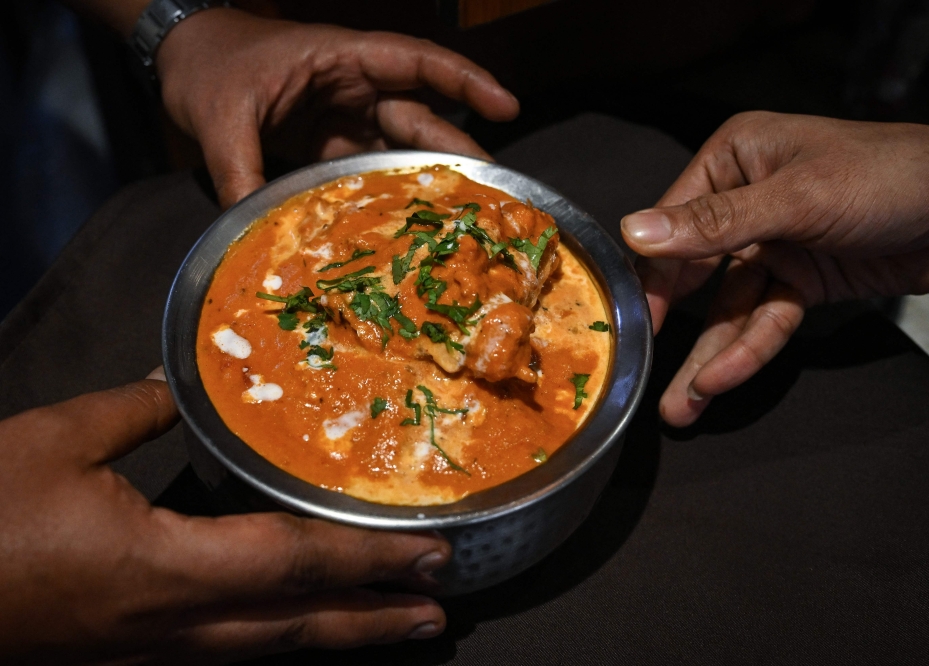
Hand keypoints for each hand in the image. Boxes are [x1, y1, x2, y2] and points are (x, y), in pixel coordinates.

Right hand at [0, 370, 450, 663]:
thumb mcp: (58, 441)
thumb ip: (138, 408)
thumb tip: (186, 382)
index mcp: (162, 568)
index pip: (294, 563)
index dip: (368, 559)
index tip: (429, 554)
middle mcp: (167, 627)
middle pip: (294, 626)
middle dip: (372, 619)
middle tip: (440, 611)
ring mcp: (143, 656)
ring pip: (261, 650)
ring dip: (334, 638)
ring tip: (392, 629)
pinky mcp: (119, 662)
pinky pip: (219, 655)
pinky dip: (274, 643)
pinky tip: (290, 633)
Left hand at [155, 8, 520, 207]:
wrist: (181, 60)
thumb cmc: (207, 66)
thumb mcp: (220, 116)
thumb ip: (239, 170)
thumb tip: (253, 227)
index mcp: (339, 59)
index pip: (415, 62)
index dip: (464, 80)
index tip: (506, 105)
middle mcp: (352, 86)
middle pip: (418, 115)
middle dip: (456, 147)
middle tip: (493, 188)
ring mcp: (344, 116)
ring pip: (398, 146)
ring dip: (427, 177)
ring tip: (461, 216)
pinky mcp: (329, 142)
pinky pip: (367, 167)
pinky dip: (386, 193)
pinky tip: (404, 225)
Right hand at [620, 111, 928, 426]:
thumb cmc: (891, 178)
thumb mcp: (799, 199)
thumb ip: (716, 223)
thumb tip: (634, 232)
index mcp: (735, 160)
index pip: (673, 221)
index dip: (648, 274)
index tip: (622, 322)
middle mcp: (745, 201)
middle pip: (694, 271)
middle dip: (670, 326)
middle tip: (639, 373)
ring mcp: (774, 244)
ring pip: (727, 307)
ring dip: (707, 356)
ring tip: (679, 408)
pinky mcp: (801, 281)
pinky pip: (765, 320)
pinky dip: (747, 351)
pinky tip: (723, 383)